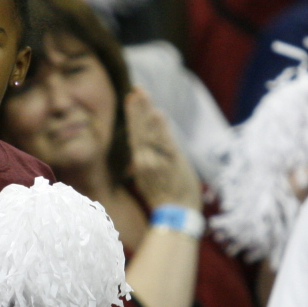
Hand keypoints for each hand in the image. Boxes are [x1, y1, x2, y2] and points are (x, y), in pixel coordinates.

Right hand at [125, 88, 200, 211]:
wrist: (176, 216)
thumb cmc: (166, 200)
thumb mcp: (149, 182)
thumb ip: (145, 166)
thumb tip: (139, 159)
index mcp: (141, 162)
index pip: (135, 134)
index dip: (133, 116)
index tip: (131, 98)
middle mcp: (145, 159)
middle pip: (139, 129)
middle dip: (137, 108)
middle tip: (135, 90)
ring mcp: (157, 160)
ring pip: (149, 132)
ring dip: (145, 112)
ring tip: (142, 94)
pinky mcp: (172, 162)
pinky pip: (165, 142)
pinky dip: (160, 128)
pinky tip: (157, 113)